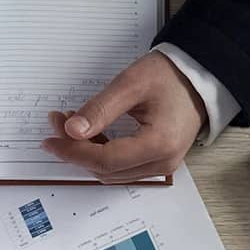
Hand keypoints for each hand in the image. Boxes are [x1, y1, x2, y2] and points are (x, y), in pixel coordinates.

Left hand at [41, 51, 205, 182]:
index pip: (105, 160)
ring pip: (111, 172)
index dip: (73, 151)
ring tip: (70, 126)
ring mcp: (161, 166)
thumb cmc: (172, 77)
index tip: (51, 137)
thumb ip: (100, 109)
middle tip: (57, 124)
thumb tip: (71, 131)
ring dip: (86, 153)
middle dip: (76, 150)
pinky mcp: (156, 162)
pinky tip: (90, 133)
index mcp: (159, 144)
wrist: (199, 78)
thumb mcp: (131, 83)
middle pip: (105, 170)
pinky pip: (121, 167)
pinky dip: (101, 154)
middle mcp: (162, 163)